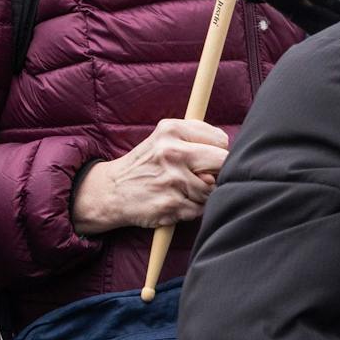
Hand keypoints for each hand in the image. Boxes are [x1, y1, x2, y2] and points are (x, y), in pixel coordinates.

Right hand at [71, 119, 230, 234]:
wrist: (110, 192)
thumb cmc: (145, 164)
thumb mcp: (163, 137)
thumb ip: (196, 136)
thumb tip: (229, 152)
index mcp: (171, 130)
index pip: (220, 140)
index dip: (216, 152)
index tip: (203, 159)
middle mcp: (171, 153)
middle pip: (223, 163)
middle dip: (216, 172)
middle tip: (200, 176)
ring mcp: (172, 180)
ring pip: (212, 189)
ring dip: (202, 194)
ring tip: (180, 190)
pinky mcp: (171, 205)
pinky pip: (200, 209)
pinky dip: (191, 209)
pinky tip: (174, 202)